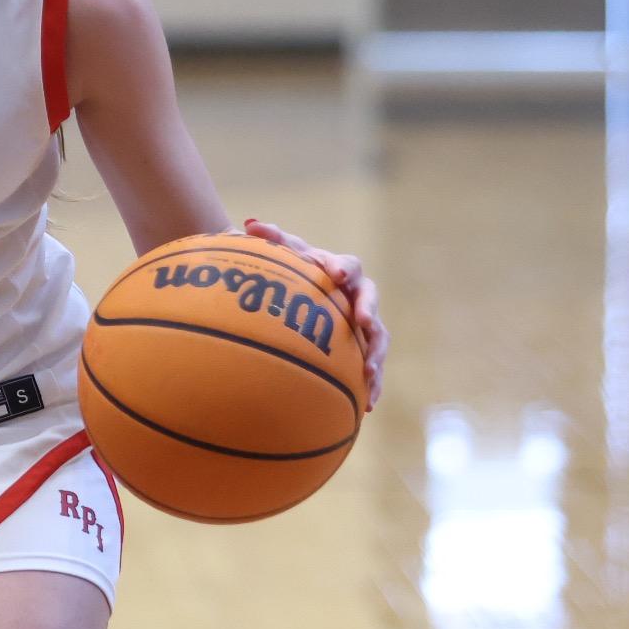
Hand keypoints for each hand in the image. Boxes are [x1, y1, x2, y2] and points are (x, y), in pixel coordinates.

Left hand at [244, 219, 386, 410]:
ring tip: (369, 373)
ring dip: (377, 354)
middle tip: (364, 323)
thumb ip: (270, 238)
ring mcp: (363, 322)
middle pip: (370, 300)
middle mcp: (357, 295)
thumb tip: (249, 223)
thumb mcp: (282, 253)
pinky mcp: (362, 348)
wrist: (303, 289)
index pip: (347, 266)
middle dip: (368, 311)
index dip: (343, 269)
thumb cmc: (292, 268)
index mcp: (339, 269)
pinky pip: (372, 365)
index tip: (337, 275)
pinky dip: (372, 384)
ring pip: (378, 337)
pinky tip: (368, 405)